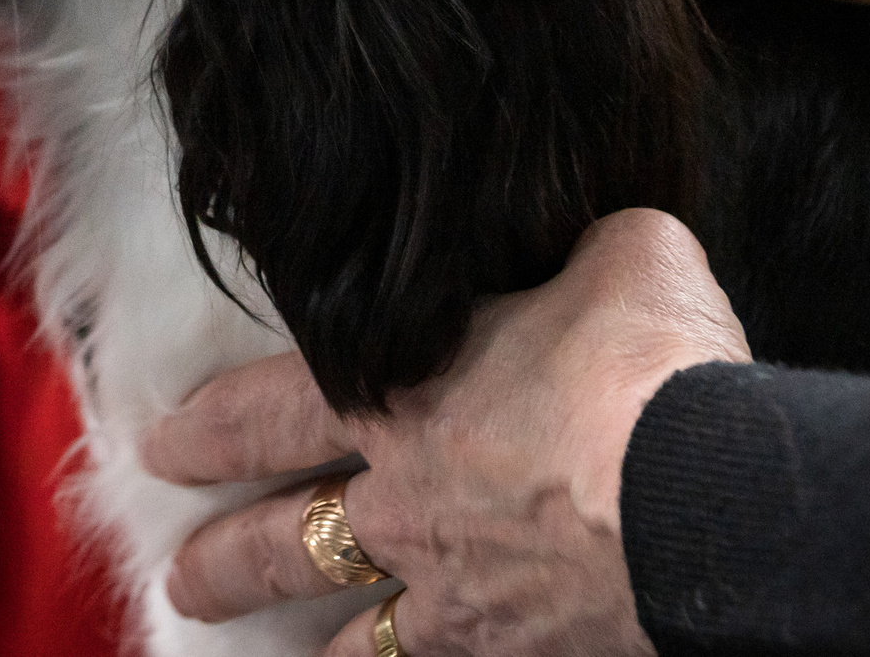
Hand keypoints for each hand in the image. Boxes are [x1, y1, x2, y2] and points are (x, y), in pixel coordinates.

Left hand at [141, 210, 747, 655]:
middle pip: (279, 540)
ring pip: (348, 631)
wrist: (706, 496)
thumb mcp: (622, 256)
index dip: (208, 430)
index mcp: (402, 393)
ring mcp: (455, 590)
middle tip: (181, 576)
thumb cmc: (650, 364)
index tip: (162, 448)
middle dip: (221, 560)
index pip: (267, 412)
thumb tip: (598, 251)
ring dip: (299, 641)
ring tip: (270, 653)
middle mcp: (406, 501)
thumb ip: (585, 255)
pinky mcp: (512, 652)